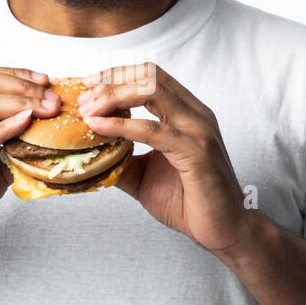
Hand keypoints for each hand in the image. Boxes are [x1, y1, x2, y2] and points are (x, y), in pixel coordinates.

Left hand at [76, 62, 253, 256]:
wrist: (223, 230)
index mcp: (187, 113)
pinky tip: (99, 127)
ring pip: (150, 92)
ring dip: (113, 97)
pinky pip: (152, 130)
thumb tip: (88, 152)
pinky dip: (121, 125)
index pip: (150, 76)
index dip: (117, 74)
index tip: (88, 85)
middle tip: (82, 99)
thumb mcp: (144, 175)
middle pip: (148, 76)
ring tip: (87, 110)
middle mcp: (195, 114)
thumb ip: (121, 157)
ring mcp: (198, 130)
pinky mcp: (196, 151)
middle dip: (110, 82)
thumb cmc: (190, 202)